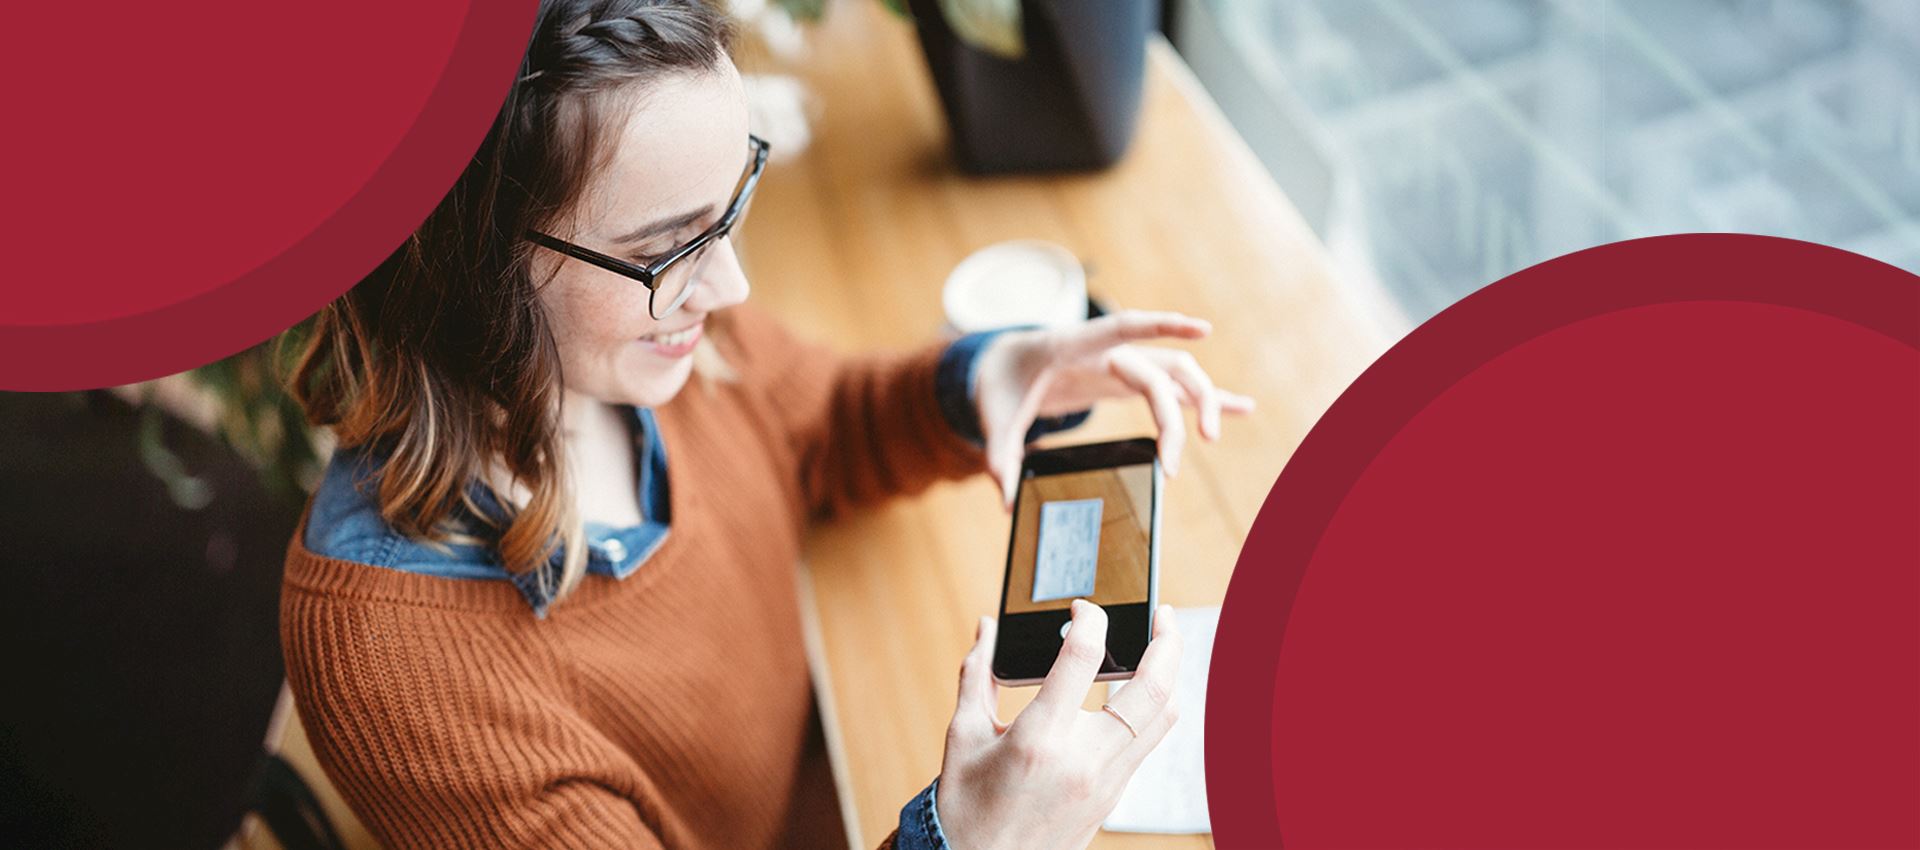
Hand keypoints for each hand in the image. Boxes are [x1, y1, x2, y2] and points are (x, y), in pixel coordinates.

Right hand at [935, 601, 1182, 849]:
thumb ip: (977, 674)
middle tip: (1163, 613)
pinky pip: (1148, 744)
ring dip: (1170, 677)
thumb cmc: (966, 805)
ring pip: (1164, 719)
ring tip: (1161, 648)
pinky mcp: (1113, 798)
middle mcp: (1083, 760)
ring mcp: (1106, 783)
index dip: (1089, 619)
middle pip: (1152, 689)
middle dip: (1167, 641)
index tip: (1082, 608)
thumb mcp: (963, 735)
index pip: (1083, 658)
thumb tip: (987, 628)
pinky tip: (1137, 693)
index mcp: (1040, 738)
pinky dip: (1151, 710)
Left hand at [971, 310, 1255, 507]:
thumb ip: (1000, 455)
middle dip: (1174, 414)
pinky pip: (1176, 388)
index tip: (1202, 328)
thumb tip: (1006, 501)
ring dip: (1202, 401)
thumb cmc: (1002, 383)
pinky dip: (1206, 398)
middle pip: (1159, 371)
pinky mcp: (1131, 379)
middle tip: (1173, 465)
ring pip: (1178, 374)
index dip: (1162, 326)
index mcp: (1074, 345)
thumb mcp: (992, 416)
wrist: (1006, 363)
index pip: (1124, 328)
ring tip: (1212, 438)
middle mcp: (1108, 350)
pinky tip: (1242, 407)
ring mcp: (1124, 363)